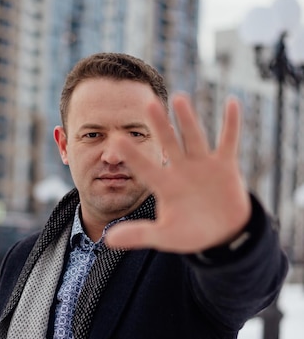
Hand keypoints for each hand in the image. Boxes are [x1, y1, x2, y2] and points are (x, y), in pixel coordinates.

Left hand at [105, 94, 251, 252]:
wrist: (223, 233)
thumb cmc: (191, 233)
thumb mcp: (164, 236)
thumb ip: (138, 235)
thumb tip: (107, 240)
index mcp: (165, 185)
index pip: (145, 168)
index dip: (132, 155)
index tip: (116, 139)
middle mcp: (181, 170)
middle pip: (169, 144)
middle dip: (160, 126)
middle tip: (147, 103)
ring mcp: (203, 165)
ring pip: (194, 138)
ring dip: (188, 120)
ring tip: (179, 98)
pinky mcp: (225, 166)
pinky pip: (228, 141)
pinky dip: (231, 124)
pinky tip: (231, 102)